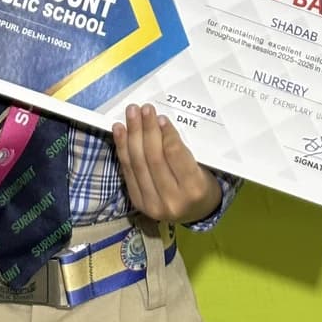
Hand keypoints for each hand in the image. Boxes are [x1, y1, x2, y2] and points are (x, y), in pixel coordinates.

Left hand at [112, 104, 221, 224]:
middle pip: (153, 158)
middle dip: (147, 129)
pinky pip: (127, 171)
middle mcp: (172, 200)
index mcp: (194, 189)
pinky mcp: (138, 203)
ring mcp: (152, 204)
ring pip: (138, 163)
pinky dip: (122, 148)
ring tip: (131, 114)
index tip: (160, 116)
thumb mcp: (201, 166)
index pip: (175, 155)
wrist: (195, 212)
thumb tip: (158, 122)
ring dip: (132, 134)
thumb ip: (181, 148)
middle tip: (144, 108)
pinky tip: (119, 130)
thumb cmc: (201, 182)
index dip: (166, 133)